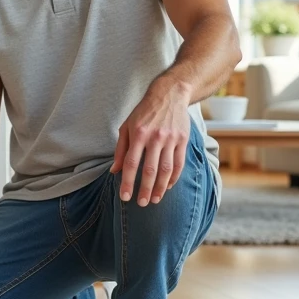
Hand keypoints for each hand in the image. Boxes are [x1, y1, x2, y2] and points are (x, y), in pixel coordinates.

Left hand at [111, 81, 191, 205]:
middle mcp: (155, 137)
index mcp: (138, 134)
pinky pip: (179, 163)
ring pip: (166, 169)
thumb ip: (121, 149)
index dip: (128, 182)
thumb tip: (115, 171)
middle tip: (141, 203)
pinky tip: (168, 186)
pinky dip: (174, 177)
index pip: (132, 163)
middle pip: (150, 169)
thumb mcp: (127, 126)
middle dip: (145, 189)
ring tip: (155, 199)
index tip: (125, 197)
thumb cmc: (144, 112)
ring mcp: (171, 139)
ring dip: (161, 187)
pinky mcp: (183, 139)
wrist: (170, 94)